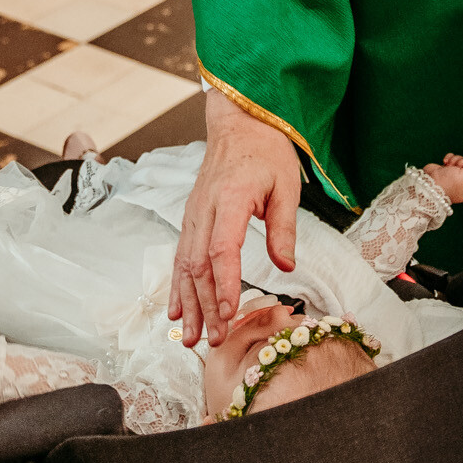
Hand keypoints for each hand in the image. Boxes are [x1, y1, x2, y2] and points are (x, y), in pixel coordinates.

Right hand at [168, 89, 300, 346]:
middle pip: (200, 264)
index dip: (224, 283)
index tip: (228, 312)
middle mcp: (205, 209)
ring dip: (188, 304)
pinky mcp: (191, 219)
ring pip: (185, 265)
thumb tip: (286, 267)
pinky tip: (176, 312)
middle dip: (205, 306)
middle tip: (214, 341)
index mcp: (231, 198)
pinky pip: (180, 256)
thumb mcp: (286, 184)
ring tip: (190, 338)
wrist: (239, 122)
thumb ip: (283, 227)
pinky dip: (178, 286)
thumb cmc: (266, 151)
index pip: (222, 248)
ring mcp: (194, 214)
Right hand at [424, 153, 462, 203]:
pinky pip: (453, 158)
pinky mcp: (446, 168)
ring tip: (449, 166)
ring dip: (456, 160)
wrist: (427, 183)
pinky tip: (445, 162)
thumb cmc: (446, 184)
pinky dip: (449, 158)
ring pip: (461, 160)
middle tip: (458, 167)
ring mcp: (454, 174)